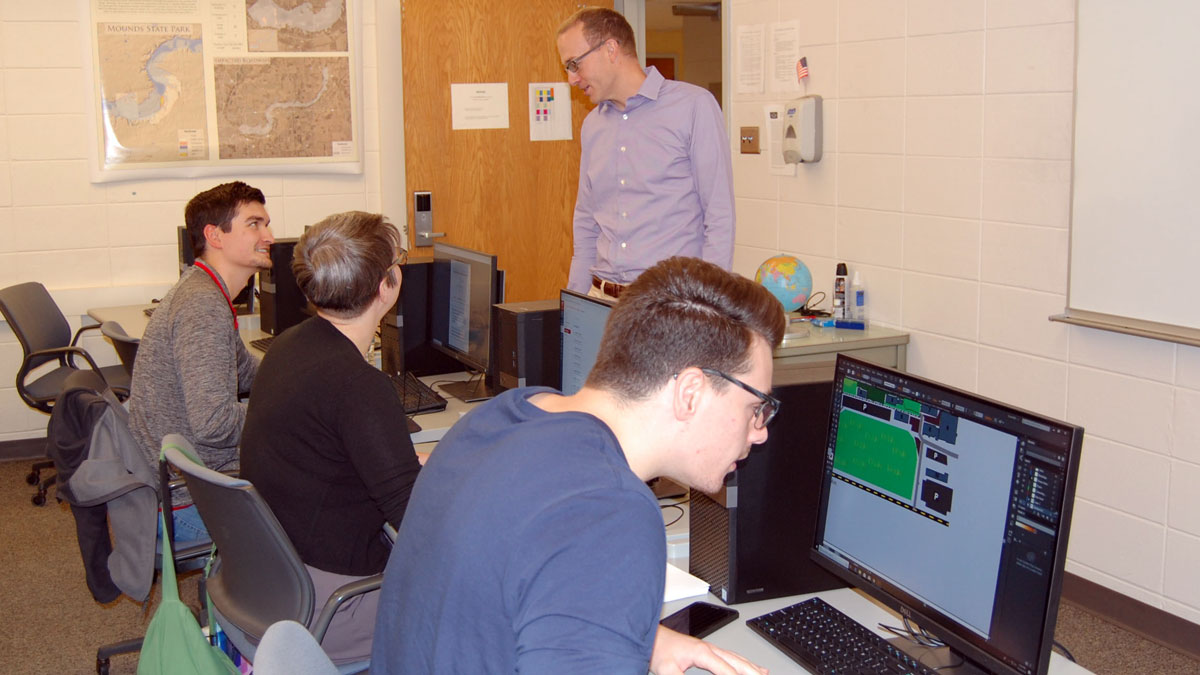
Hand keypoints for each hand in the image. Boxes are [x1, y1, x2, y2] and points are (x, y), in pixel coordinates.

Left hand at [649, 625, 767, 674]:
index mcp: (703, 652)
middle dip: (752, 672)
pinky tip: (752, 667)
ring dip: (752, 668)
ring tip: (764, 674)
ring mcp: (710, 648)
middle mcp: (710, 648)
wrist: (652, 635)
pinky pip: (732, 656)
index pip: (727, 670)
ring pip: (737, 659)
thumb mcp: (667, 669)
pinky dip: (745, 663)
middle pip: (737, 662)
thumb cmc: (659, 649)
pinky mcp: (707, 650)